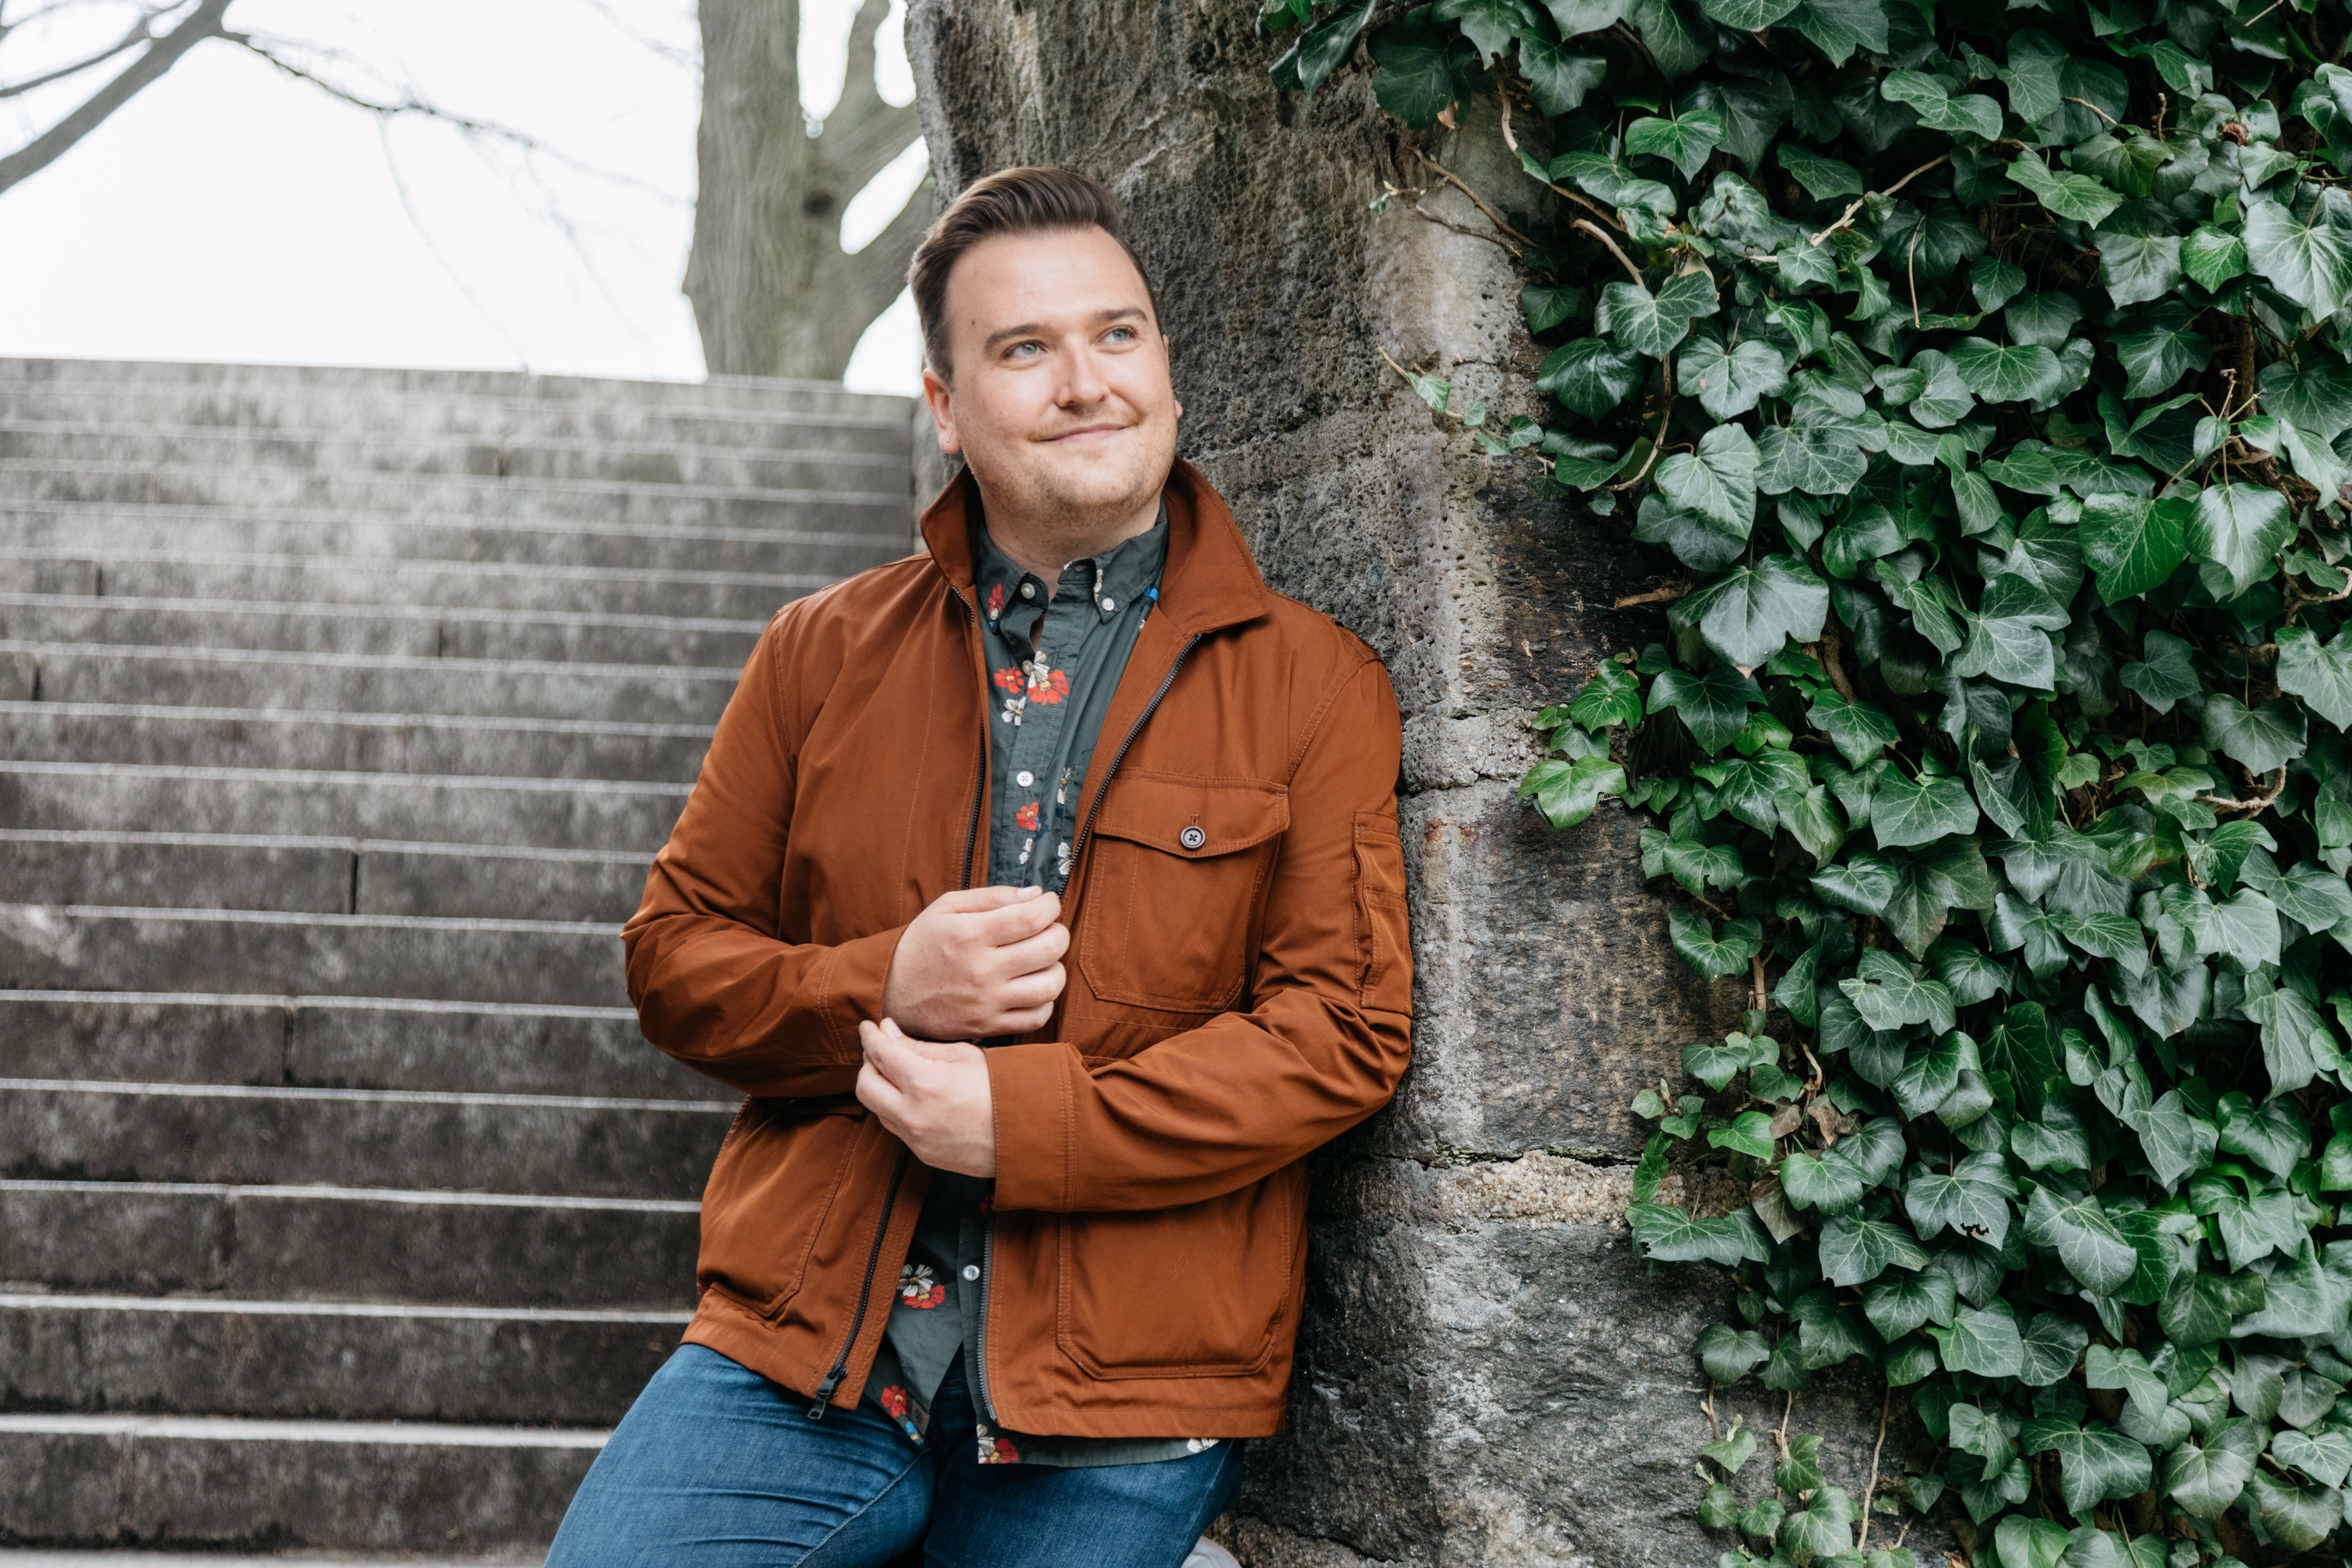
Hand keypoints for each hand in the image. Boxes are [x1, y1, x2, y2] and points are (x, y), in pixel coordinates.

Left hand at [856, 1018, 995, 1175]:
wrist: (1027, 1134)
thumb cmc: (1003, 1088)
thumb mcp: (964, 1055)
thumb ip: (919, 1046)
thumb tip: (888, 1032)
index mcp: (924, 1083)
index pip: (879, 1053)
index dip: (869, 1036)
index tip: (868, 1027)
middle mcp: (912, 1114)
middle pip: (865, 1084)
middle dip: (868, 1062)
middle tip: (881, 1048)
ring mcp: (915, 1138)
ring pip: (875, 1107)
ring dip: (879, 1086)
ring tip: (897, 1071)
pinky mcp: (921, 1153)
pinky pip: (894, 1126)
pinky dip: (894, 1107)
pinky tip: (911, 1095)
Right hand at [883, 885, 1066, 1040]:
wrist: (891, 994)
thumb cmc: (921, 945)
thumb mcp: (945, 908)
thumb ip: (992, 897)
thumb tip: (1035, 894)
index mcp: (970, 935)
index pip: (1032, 917)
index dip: (1050, 905)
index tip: (1046, 904)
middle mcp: (982, 971)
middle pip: (1050, 949)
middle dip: (1058, 932)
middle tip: (1046, 930)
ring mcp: (988, 1002)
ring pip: (1051, 985)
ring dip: (1055, 967)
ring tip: (1040, 960)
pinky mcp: (990, 1026)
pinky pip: (1038, 1016)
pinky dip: (1045, 1000)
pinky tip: (1031, 986)